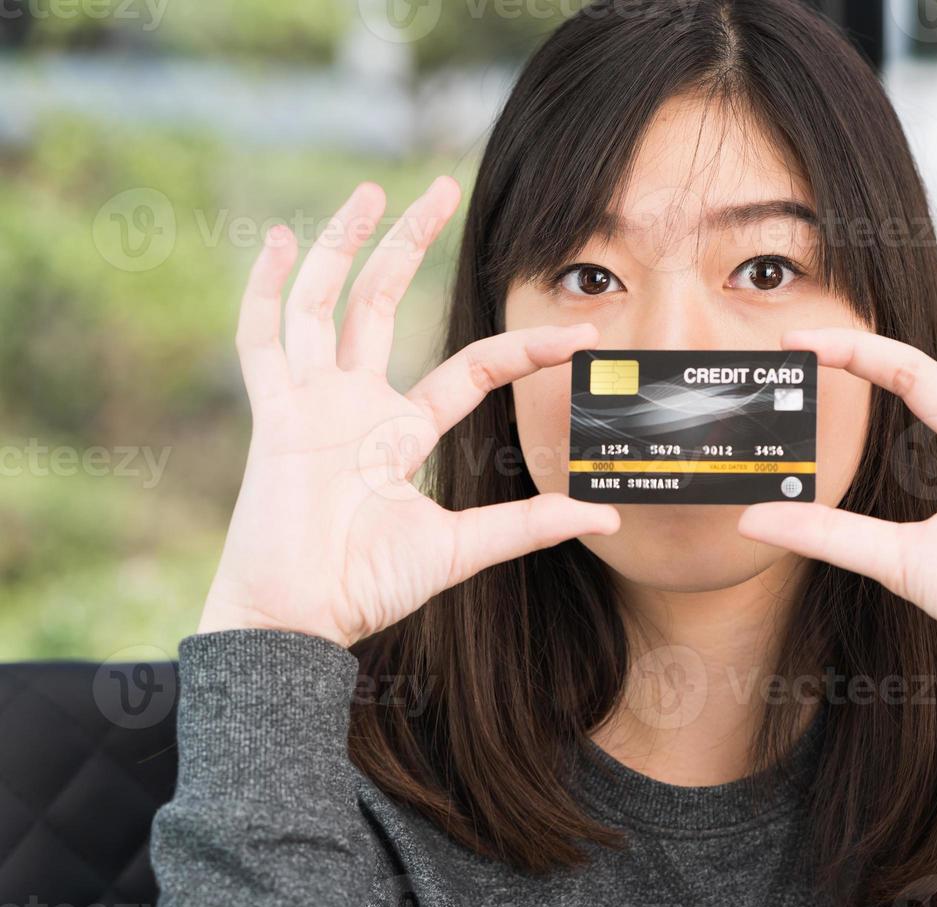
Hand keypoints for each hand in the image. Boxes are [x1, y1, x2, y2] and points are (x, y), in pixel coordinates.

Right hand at [199, 178, 618, 648]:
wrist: (299, 619)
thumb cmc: (370, 587)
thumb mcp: (461, 549)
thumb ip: (528, 526)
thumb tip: (607, 519)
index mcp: (404, 428)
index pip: (473, 366)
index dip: (525, 349)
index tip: (579, 336)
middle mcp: (358, 402)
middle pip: (383, 302)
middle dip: (411, 245)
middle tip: (440, 188)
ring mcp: (313, 402)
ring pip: (325, 303)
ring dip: (343, 245)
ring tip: (371, 192)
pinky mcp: (274, 415)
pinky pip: (262, 341)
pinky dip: (268, 291)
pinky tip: (283, 241)